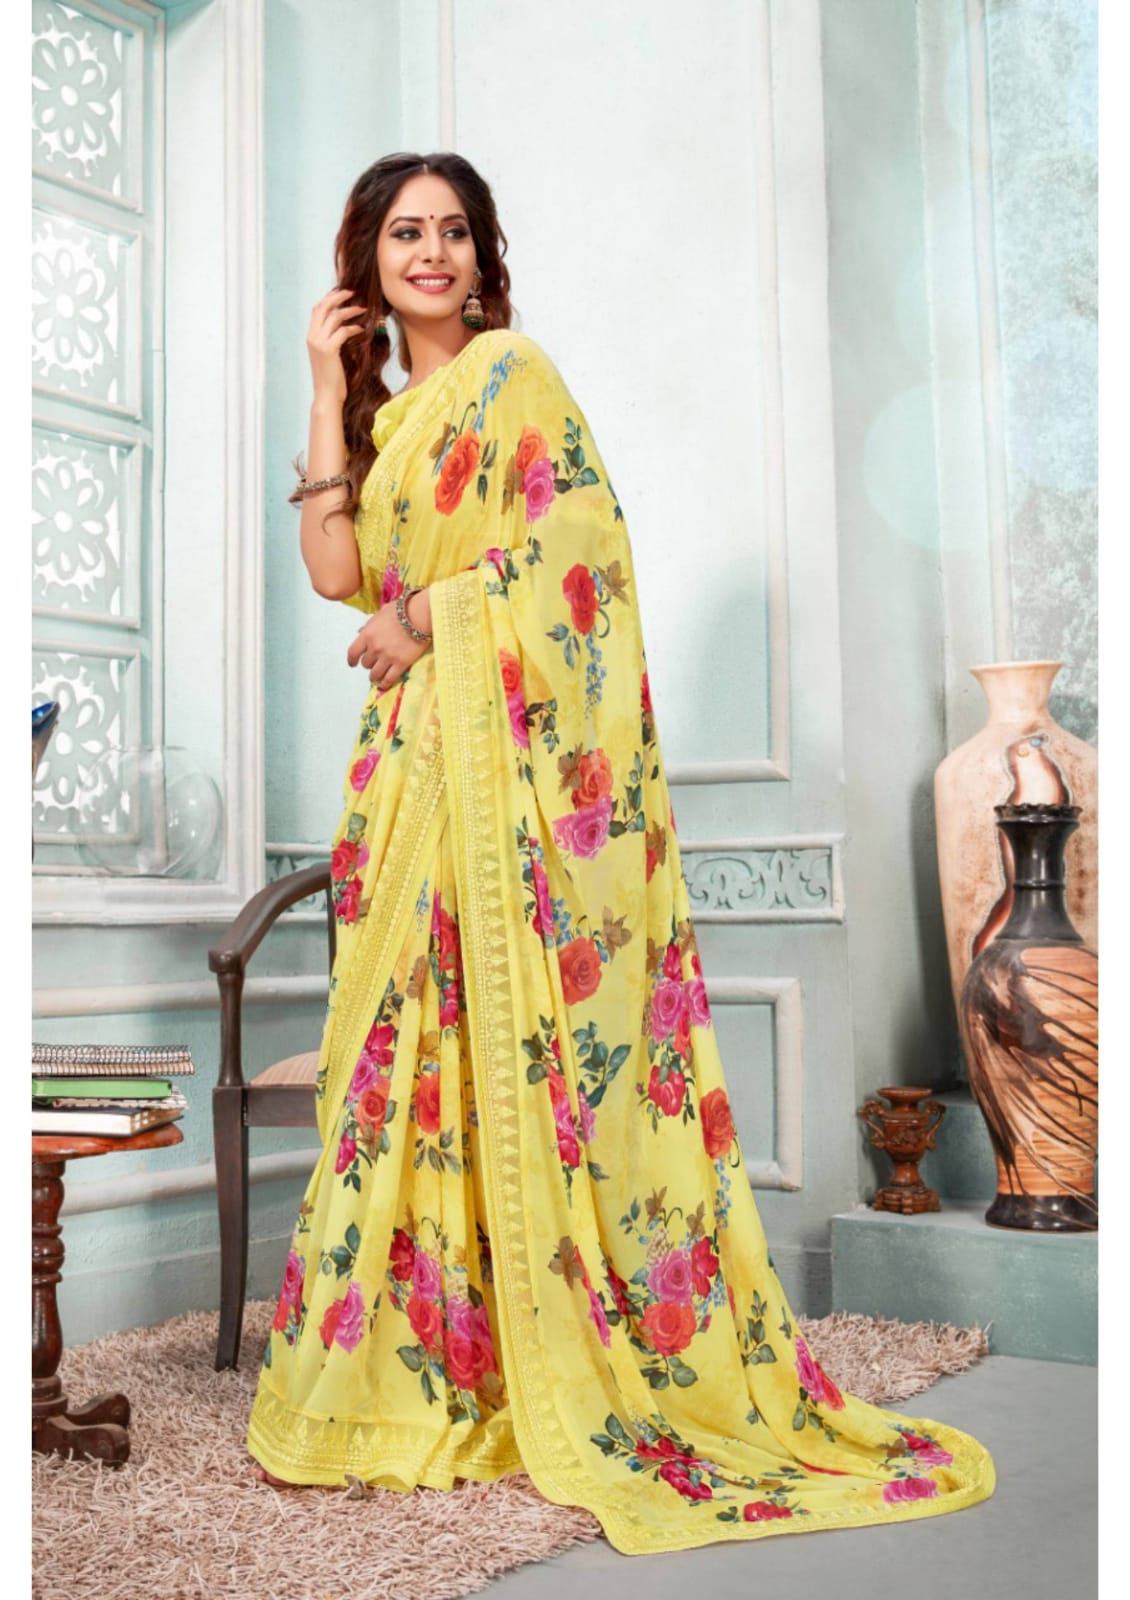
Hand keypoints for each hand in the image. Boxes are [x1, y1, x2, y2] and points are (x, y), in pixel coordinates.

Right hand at [307, 287, 367, 406]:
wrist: (327, 396)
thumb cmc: (332, 379)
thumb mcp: (330, 356)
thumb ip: (333, 340)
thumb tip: (345, 328)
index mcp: (311, 336)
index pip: (317, 309)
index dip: (329, 298)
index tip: (343, 292)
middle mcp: (312, 337)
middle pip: (323, 307)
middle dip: (338, 296)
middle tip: (353, 292)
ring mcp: (318, 343)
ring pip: (334, 317)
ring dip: (350, 310)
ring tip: (363, 308)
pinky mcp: (328, 350)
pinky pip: (342, 331)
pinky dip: (353, 328)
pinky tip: (362, 329)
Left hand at [347, 605, 429, 690]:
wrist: (419, 615)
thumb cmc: (401, 610)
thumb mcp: (380, 614)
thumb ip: (370, 625)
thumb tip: (362, 632)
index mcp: (367, 634)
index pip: (353, 652)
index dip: (352, 660)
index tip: (353, 664)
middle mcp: (375, 648)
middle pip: (366, 664)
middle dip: (369, 663)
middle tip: (374, 663)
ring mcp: (387, 657)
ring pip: (375, 674)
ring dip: (375, 675)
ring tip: (377, 676)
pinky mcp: (401, 664)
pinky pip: (389, 679)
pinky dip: (384, 683)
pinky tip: (383, 684)